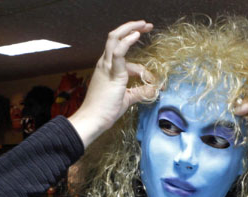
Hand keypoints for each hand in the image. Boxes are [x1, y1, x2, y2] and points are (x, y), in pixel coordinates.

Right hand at [69, 20, 156, 146]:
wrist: (94, 119)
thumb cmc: (106, 110)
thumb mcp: (127, 99)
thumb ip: (140, 92)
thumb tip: (154, 89)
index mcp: (107, 68)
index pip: (125, 59)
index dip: (142, 69)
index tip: (153, 80)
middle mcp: (104, 64)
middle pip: (114, 37)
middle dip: (131, 28)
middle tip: (146, 25)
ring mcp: (106, 66)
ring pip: (114, 39)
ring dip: (130, 29)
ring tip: (145, 25)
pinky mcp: (112, 72)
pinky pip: (118, 52)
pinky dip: (127, 41)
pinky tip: (137, 35)